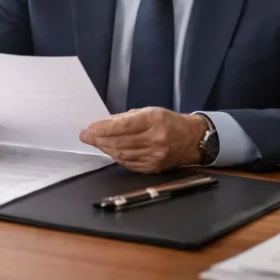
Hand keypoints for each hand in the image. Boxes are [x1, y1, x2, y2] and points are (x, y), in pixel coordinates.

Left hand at [78, 108, 208, 172]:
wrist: (193, 139)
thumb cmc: (169, 122)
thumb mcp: (149, 111)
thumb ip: (126, 118)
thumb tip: (102, 124)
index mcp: (154, 120)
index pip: (123, 126)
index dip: (102, 129)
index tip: (88, 129)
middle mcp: (156, 139)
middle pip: (120, 142)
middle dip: (99, 140)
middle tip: (86, 137)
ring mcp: (155, 156)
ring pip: (122, 154)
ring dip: (105, 149)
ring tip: (95, 143)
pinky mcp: (154, 168)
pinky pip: (129, 164)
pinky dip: (117, 157)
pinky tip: (110, 151)